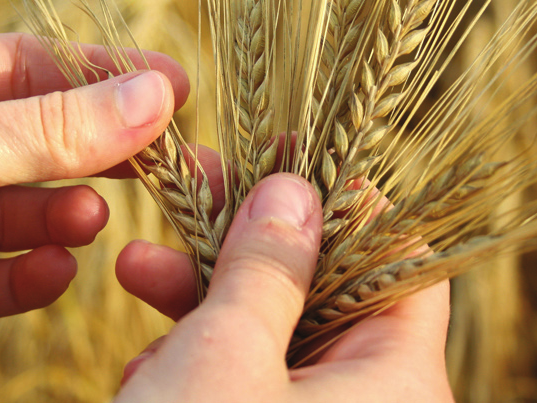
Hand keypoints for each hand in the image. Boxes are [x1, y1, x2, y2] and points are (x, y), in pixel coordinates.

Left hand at [0, 33, 187, 402]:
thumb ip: (44, 129)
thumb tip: (153, 95)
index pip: (18, 65)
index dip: (96, 76)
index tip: (171, 88)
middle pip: (18, 140)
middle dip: (89, 152)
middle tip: (164, 167)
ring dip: (53, 215)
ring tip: (94, 221)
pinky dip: (15, 278)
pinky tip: (54, 274)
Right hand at [114, 174, 454, 401]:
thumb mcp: (226, 357)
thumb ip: (266, 265)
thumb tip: (296, 189)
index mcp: (398, 385)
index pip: (401, 261)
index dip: (347, 202)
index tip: (286, 157)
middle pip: (324, 292)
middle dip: (243, 244)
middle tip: (186, 193)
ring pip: (274, 338)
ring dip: (204, 302)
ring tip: (136, 275)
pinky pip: (249, 389)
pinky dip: (199, 366)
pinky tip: (145, 372)